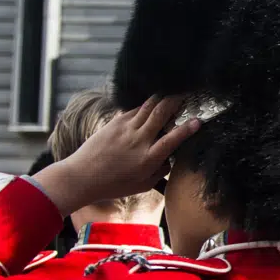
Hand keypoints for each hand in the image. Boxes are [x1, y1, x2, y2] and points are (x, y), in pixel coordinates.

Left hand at [33, 96, 199, 217]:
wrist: (81, 177)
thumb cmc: (113, 185)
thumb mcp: (142, 185)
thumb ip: (160, 172)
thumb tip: (170, 159)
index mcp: (148, 159)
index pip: (173, 139)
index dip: (187, 128)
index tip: (198, 121)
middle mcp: (138, 140)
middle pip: (161, 113)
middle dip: (175, 101)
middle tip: (186, 94)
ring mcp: (125, 129)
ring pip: (148, 107)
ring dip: (162, 98)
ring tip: (171, 93)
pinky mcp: (115, 123)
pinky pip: (135, 110)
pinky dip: (146, 105)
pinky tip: (151, 103)